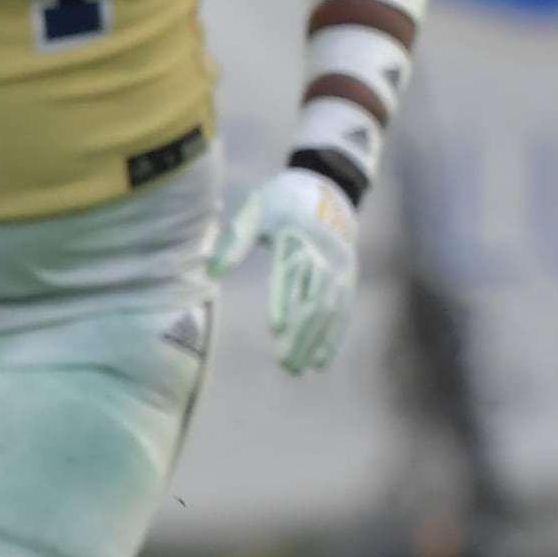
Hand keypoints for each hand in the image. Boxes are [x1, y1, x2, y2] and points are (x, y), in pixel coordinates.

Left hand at [209, 167, 358, 374]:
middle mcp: (324, 255)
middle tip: (285, 364)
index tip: (276, 328)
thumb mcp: (255, 210)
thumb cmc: (282, 200)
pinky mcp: (347, 277)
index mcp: (298, 237)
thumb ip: (234, 241)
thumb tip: (210, 275)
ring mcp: (340, 268)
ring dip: (315, 342)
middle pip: (315, 300)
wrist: (329, 188)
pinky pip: (343, 310)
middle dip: (302, 334)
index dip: (285, 300)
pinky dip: (333, 336)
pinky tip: (322, 360)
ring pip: (330, 310)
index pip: (292, 273)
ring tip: (298, 368)